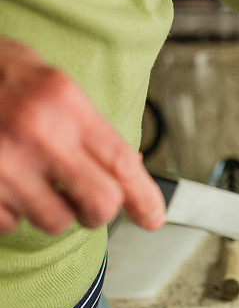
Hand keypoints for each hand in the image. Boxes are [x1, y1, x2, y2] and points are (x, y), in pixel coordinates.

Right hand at [0, 37, 164, 234]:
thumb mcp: (47, 83)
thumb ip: (87, 125)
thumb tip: (130, 166)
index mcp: (63, 102)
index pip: (122, 163)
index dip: (145, 197)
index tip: (154, 218)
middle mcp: (37, 134)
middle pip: (101, 203)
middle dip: (97, 210)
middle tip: (85, 202)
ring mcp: (3, 164)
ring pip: (56, 221)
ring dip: (50, 210)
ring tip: (31, 180)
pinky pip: (11, 224)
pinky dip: (10, 212)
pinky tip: (2, 183)